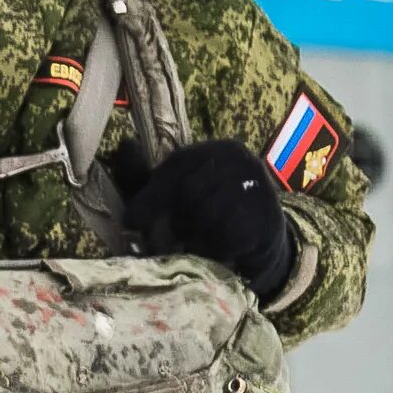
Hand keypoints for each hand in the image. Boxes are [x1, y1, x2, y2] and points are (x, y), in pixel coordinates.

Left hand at [119, 140, 293, 297]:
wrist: (260, 235)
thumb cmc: (208, 209)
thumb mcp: (175, 189)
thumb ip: (145, 175)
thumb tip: (124, 144)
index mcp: (215, 150)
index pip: (177, 167)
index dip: (150, 196)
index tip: (130, 222)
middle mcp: (240, 160)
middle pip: (191, 192)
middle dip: (177, 219)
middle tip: (175, 235)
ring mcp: (259, 186)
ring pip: (209, 215)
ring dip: (196, 235)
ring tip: (197, 240)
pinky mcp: (268, 217)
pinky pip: (228, 236)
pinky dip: (216, 247)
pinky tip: (219, 249)